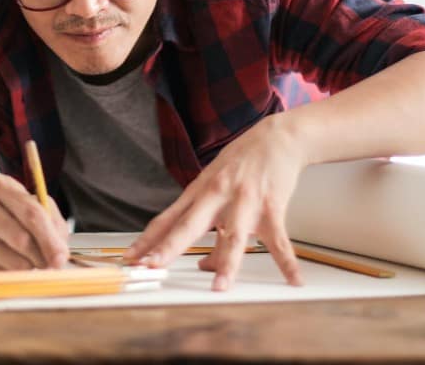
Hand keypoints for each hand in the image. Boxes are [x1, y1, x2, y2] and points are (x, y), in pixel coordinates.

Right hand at [0, 174, 69, 270]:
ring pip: (14, 262)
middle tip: (53, 265)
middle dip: (44, 255)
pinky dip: (12, 275)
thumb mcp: (19, 202)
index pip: (32, 212)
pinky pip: (1, 275)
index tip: (62, 256)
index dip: (51, 238)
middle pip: (22, 239)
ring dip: (30, 267)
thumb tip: (61, 251)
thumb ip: (47, 218)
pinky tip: (6, 264)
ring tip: (28, 260)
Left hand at [122, 115, 306, 290]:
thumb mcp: (217, 188)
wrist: (278, 137)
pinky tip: (293, 279)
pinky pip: (279, 239)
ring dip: (226, 264)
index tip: (131, 258)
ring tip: (219, 287)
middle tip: (153, 266)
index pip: (168, 219)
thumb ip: (208, 227)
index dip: (148, 240)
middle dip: (170, 246)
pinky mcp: (272, 204)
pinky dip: (286, 261)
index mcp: (200, 191)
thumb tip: (204, 265)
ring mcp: (245, 199)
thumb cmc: (243, 163)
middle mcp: (218, 194)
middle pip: (190, 224)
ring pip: (233, 236)